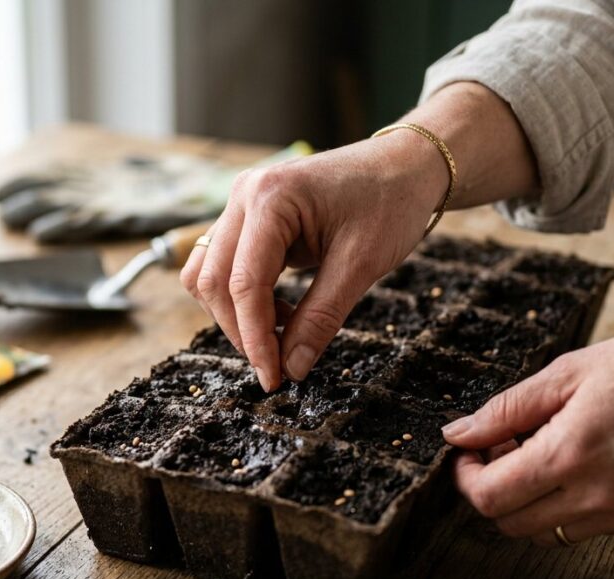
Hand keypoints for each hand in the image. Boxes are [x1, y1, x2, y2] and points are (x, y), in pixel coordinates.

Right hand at [179, 133, 446, 390]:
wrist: (406, 165)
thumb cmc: (391, 202)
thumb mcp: (362, 265)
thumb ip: (321, 318)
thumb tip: (291, 368)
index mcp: (271, 198)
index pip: (243, 282)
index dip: (254, 337)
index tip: (273, 378)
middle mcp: (244, 194)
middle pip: (213, 280)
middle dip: (239, 330)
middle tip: (276, 366)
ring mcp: (241, 203)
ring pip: (207, 274)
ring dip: (234, 314)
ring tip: (282, 331)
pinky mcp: (247, 217)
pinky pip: (223, 264)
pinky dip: (242, 297)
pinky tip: (279, 311)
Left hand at [446, 321, 613, 545]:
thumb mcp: (567, 372)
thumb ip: (505, 409)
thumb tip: (457, 434)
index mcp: (570, 454)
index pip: (489, 498)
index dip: (466, 477)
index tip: (469, 451)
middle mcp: (596, 496)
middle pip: (509, 524)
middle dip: (492, 489)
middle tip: (502, 448)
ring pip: (544, 533)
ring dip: (526, 502)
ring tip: (540, 454)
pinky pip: (583, 528)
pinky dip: (564, 505)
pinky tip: (577, 465)